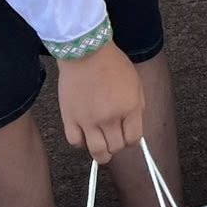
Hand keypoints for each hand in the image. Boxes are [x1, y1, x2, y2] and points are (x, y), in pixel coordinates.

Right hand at [56, 43, 143, 163]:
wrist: (86, 53)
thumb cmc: (113, 64)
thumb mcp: (136, 83)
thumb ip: (137, 108)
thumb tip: (134, 128)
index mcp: (130, 108)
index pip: (134, 139)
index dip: (132, 141)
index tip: (128, 136)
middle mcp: (110, 118)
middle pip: (116, 147)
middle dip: (117, 146)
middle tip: (114, 140)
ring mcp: (88, 121)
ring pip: (96, 151)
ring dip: (101, 153)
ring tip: (102, 149)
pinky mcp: (69, 119)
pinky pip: (75, 142)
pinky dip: (81, 143)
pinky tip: (85, 136)